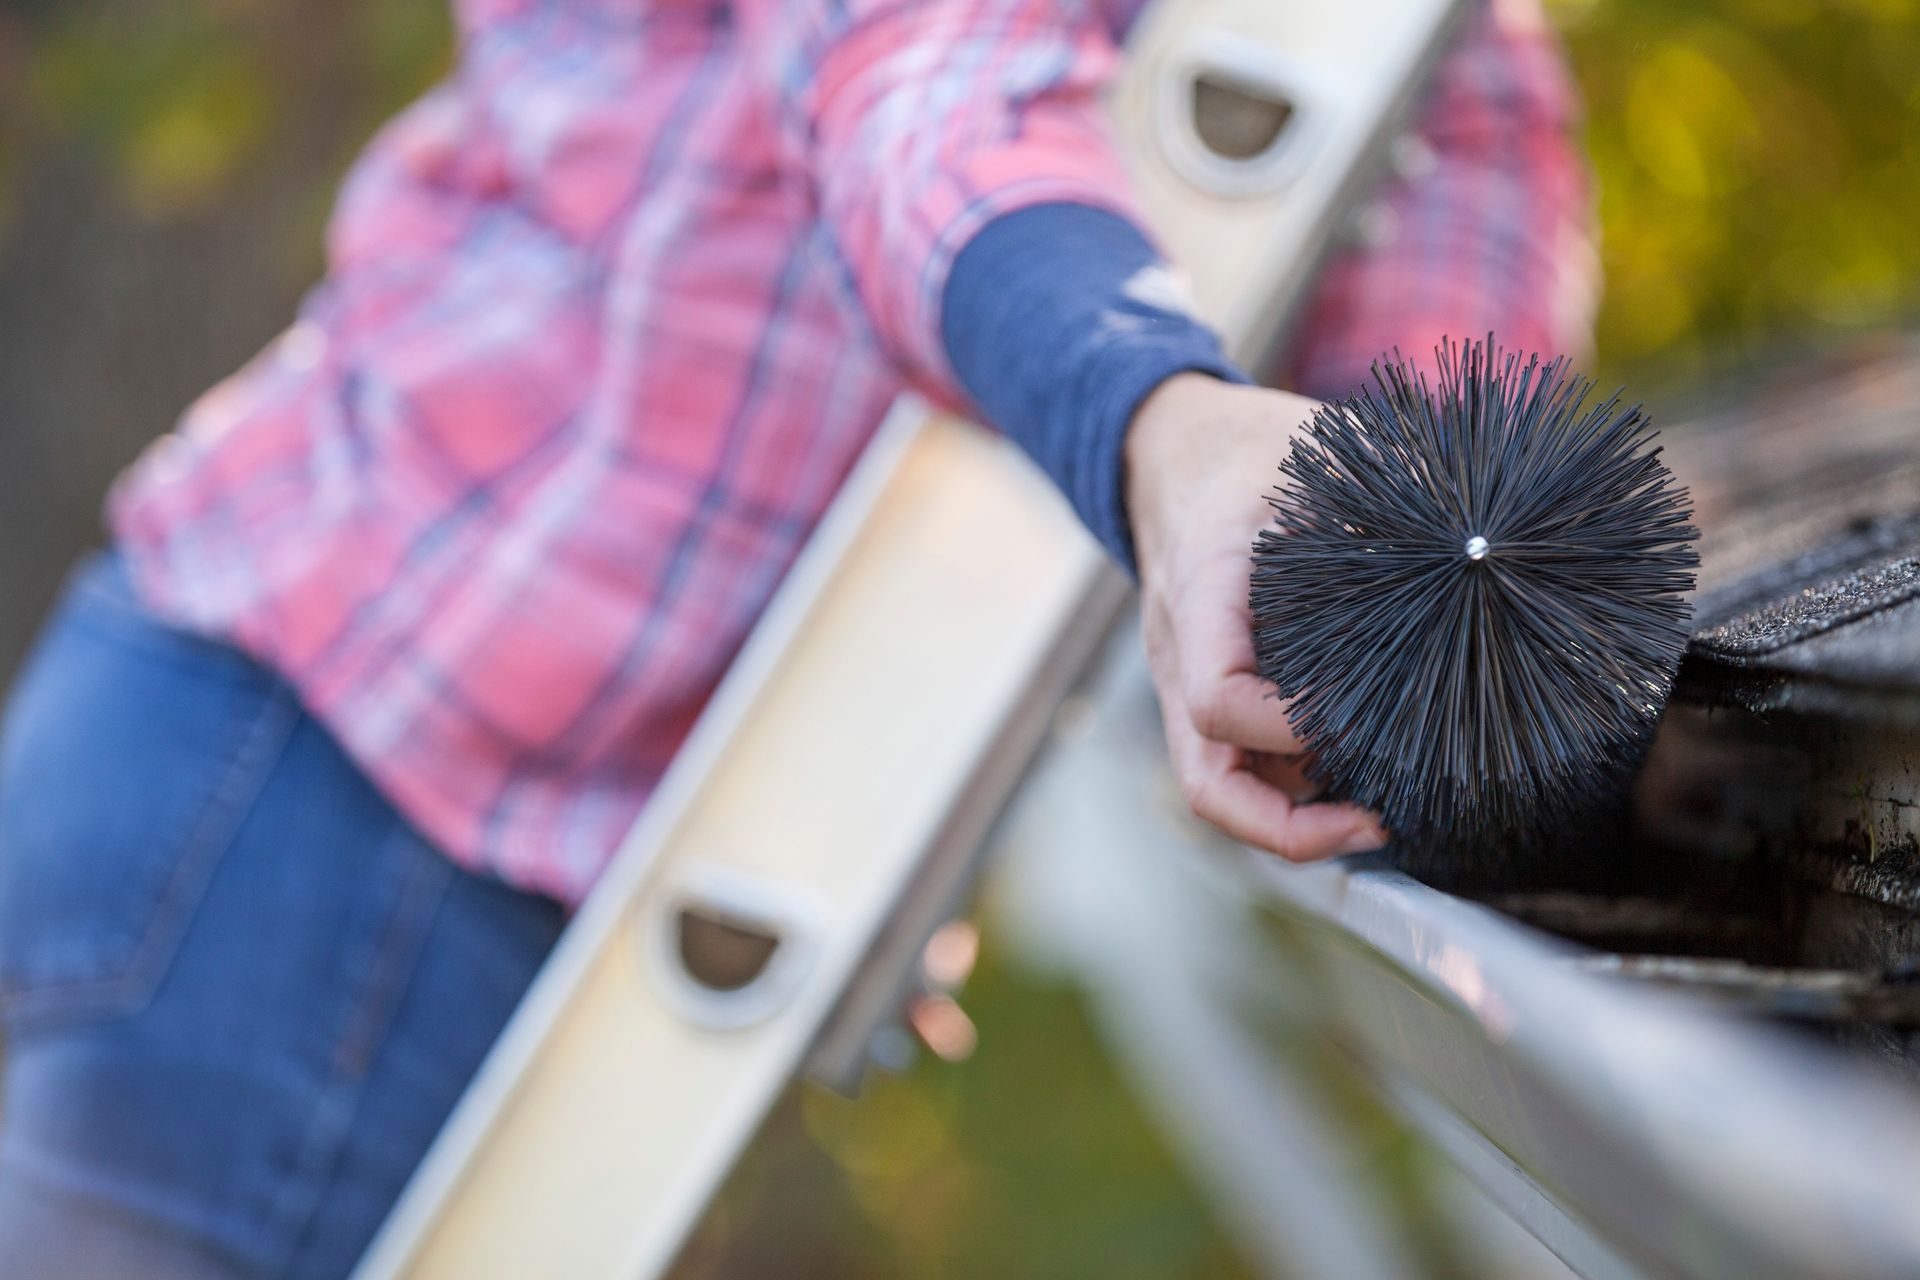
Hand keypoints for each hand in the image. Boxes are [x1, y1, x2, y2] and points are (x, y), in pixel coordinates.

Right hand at [1125, 373, 1388, 860]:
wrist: (1172, 449)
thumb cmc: (1251, 451)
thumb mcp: (1311, 456)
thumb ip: (1379, 510)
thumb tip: (1478, 557)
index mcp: (1199, 596)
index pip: (1218, 701)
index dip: (1292, 727)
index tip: (1362, 716)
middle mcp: (1181, 657)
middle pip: (1209, 783)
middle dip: (1292, 826)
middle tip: (1381, 823)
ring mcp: (1190, 684)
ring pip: (1225, 787)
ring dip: (1301, 813)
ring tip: (1384, 808)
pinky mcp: (1210, 694)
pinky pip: (1242, 764)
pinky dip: (1299, 784)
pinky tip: (1365, 766)